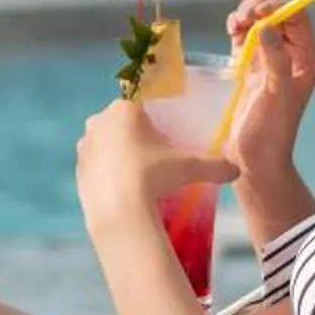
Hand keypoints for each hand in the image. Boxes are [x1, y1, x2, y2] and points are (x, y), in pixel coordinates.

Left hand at [77, 98, 238, 233]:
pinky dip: (107, 172)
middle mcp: (99, 120)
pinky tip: (122, 188)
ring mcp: (85, 145)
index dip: (154, 116)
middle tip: (155, 156)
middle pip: (121, 121)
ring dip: (119, 152)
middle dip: (136, 134)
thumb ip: (215, 165)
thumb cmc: (154, 177)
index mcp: (125, 109)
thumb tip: (237, 171)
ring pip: (105, 142)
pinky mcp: (77, 169)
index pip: (141, 102)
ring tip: (139, 174)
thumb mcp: (189, 168)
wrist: (119, 212)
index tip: (163, 134)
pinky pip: (95, 165)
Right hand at [221, 0, 314, 182]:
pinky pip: (243, 37)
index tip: (258, 12)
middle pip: (277, 15)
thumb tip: (265, 25)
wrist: (254, 159)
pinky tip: (229, 30)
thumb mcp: (276, 94)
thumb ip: (274, 59)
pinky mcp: (247, 67)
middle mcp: (288, 56)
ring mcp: (267, 60)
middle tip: (243, 17)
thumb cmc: (271, 131)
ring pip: (258, 23)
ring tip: (234, 25)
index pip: (298, 18)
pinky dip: (235, 28)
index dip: (279, 8)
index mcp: (304, 60)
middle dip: (259, 9)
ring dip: (245, 16)